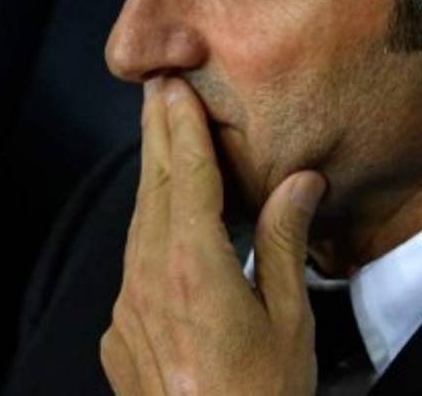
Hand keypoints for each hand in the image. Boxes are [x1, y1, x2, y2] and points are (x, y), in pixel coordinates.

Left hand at [101, 77, 327, 394]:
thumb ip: (283, 242)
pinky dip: (149, 231)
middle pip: (154, 189)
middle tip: (157, 88)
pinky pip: (134, 267)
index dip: (182, 127)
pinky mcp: (120, 337)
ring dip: (152, 179)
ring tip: (161, 139)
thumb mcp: (289, 320)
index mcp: (193, 266)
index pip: (186, 177)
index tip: (173, 85)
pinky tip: (164, 225)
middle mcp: (149, 279)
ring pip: (138, 226)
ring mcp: (128, 310)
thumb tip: (301, 180)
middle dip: (158, 136)